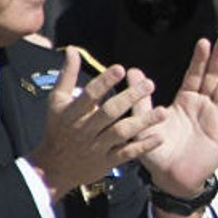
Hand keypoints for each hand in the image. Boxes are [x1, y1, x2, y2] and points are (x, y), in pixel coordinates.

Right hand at [27, 48, 163, 201]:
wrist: (53, 168)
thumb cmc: (58, 128)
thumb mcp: (57, 101)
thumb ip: (67, 75)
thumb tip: (73, 50)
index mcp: (72, 112)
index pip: (89, 95)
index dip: (104, 82)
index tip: (120, 68)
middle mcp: (84, 129)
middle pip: (109, 112)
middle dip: (130, 98)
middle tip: (149, 84)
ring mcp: (96, 147)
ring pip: (121, 133)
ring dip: (143, 123)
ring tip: (163, 112)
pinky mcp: (107, 162)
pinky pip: (127, 154)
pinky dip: (143, 147)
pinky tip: (160, 137)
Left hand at [134, 32, 217, 199]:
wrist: (171, 178)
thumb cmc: (157, 152)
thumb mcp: (145, 123)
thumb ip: (141, 99)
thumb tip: (132, 71)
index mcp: (185, 101)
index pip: (194, 75)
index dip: (200, 59)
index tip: (204, 41)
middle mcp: (202, 106)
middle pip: (214, 77)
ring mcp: (215, 117)